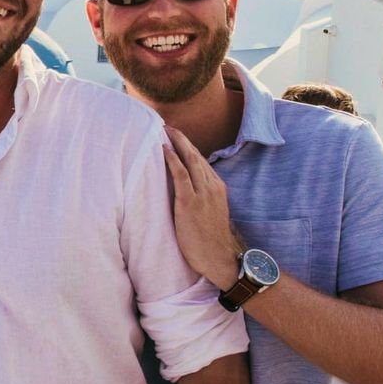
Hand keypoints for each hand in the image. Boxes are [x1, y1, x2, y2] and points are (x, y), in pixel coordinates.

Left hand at [162, 126, 240, 290]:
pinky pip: (181, 175)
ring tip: (165, 130)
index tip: (177, 136)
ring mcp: (203, 194)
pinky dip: (172, 160)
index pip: (201, 162)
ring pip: (190, 161)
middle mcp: (212, 187)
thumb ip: (200, 198)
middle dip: (182, 140)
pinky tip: (164, 149)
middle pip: (196, 156)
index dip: (188, 148)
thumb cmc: (209, 239)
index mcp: (217, 188)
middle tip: (167, 125)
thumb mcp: (208, 213)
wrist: (218, 258)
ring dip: (177, 143)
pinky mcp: (190, 203)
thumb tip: (185, 191)